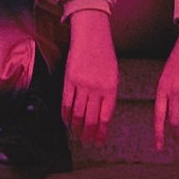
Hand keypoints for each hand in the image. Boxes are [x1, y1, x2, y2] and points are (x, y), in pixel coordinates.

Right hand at [62, 10, 119, 148]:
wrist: (92, 36)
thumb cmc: (104, 55)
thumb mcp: (113, 76)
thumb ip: (108, 96)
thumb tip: (102, 117)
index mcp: (111, 88)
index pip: (105, 117)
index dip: (101, 132)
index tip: (98, 142)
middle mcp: (96, 88)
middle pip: (90, 118)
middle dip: (88, 134)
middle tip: (87, 143)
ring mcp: (81, 84)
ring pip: (77, 113)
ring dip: (77, 127)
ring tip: (77, 135)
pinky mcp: (69, 80)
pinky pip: (66, 102)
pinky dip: (65, 115)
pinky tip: (67, 121)